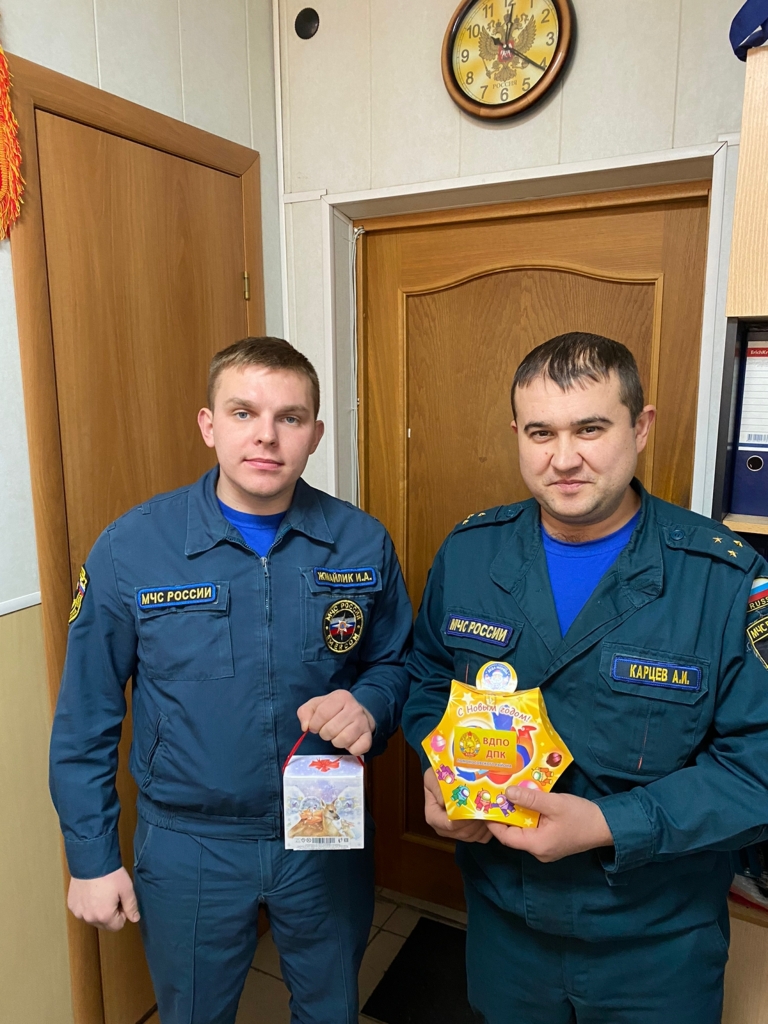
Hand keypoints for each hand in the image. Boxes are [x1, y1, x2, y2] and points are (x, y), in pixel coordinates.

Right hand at [68, 867, 139, 930]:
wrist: (91, 861)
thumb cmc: (110, 874)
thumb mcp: (126, 889)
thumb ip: (131, 906)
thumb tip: (135, 919)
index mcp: (104, 916)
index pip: (117, 926)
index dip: (122, 913)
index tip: (121, 900)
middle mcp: (89, 918)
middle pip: (104, 924)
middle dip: (110, 913)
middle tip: (112, 896)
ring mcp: (79, 912)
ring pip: (93, 918)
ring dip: (98, 911)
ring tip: (101, 893)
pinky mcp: (72, 905)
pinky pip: (82, 911)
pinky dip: (88, 905)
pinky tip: (91, 892)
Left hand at [297, 689, 375, 755]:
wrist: (357, 713)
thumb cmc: (333, 710)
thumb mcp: (316, 705)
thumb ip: (305, 713)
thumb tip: (305, 727)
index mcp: (341, 697)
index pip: (322, 714)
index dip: (314, 724)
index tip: (316, 726)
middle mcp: (354, 708)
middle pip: (331, 730)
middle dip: (325, 734)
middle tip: (328, 730)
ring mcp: (363, 722)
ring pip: (343, 740)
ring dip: (336, 742)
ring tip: (337, 736)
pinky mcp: (369, 736)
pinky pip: (357, 749)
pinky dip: (350, 749)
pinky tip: (349, 742)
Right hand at [423, 769, 491, 843]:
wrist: (445, 779)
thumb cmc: (439, 779)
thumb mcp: (433, 778)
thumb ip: (437, 789)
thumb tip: (444, 801)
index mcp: (433, 817)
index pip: (448, 825)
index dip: (463, 819)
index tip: (474, 808)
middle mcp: (443, 828)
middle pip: (462, 832)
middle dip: (476, 821)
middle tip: (486, 807)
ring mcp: (456, 832)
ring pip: (472, 836)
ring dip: (483, 825)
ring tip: (489, 810)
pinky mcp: (468, 834)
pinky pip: (480, 838)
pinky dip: (488, 830)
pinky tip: (491, 816)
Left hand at [486, 785, 613, 861]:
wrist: (607, 826)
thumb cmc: (581, 816)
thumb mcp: (554, 803)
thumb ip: (530, 798)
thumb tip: (507, 792)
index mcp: (537, 845)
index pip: (506, 837)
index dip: (493, 822)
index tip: (485, 804)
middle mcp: (539, 851)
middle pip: (513, 834)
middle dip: (504, 815)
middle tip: (495, 795)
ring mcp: (546, 848)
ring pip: (523, 831)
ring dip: (517, 814)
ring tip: (508, 794)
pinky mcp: (552, 842)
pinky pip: (533, 830)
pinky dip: (528, 816)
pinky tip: (526, 801)